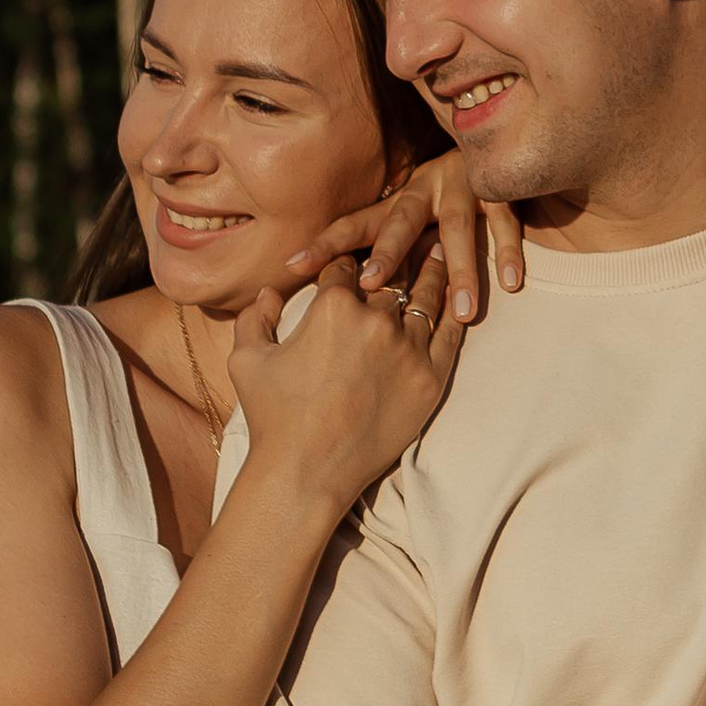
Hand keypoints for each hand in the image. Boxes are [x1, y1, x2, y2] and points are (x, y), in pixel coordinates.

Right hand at [226, 253, 465, 516]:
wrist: (307, 472)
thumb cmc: (273, 418)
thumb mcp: (246, 360)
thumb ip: (254, 317)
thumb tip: (269, 292)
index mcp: (332, 307)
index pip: (345, 268)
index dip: (345, 262)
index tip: (354, 259)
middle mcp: (375, 319)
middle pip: (390, 278)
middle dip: (395, 258)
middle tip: (413, 233)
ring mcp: (407, 349)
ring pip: (425, 297)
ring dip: (432, 272)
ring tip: (440, 251)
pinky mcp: (430, 378)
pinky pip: (449, 334)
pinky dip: (455, 311)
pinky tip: (459, 296)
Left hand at [286, 150, 524, 326]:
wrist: (494, 135)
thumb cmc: (443, 197)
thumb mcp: (411, 213)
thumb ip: (384, 242)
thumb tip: (339, 284)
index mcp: (396, 200)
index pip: (354, 223)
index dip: (324, 245)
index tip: (291, 266)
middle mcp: (424, 189)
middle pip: (401, 221)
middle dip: (387, 251)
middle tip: (371, 284)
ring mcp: (462, 187)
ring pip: (457, 228)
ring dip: (461, 269)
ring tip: (462, 311)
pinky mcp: (499, 189)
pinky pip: (503, 221)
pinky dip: (508, 251)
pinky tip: (511, 283)